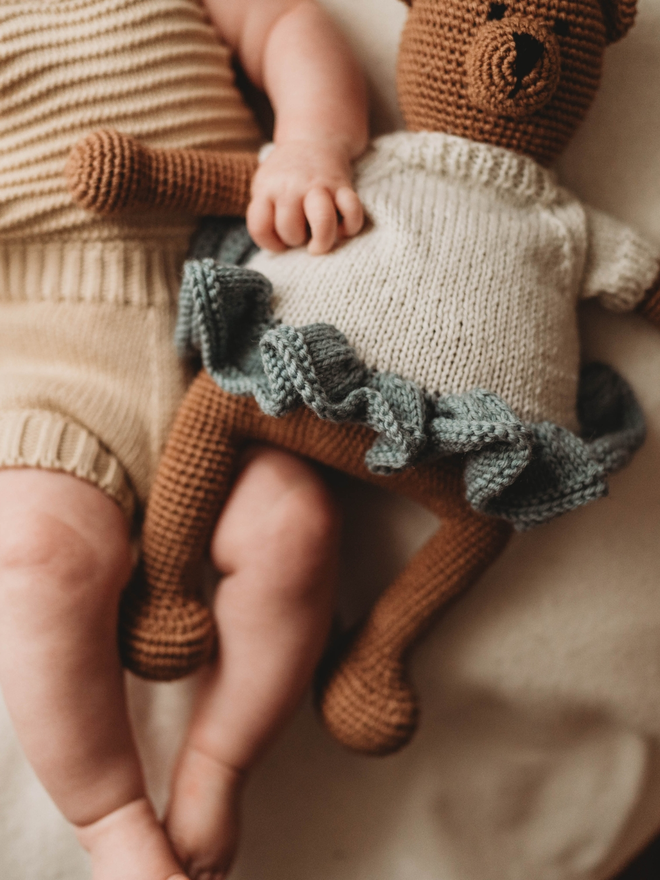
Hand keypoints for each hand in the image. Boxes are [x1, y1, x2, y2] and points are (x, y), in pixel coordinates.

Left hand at [246, 139, 363, 254]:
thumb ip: (264, 213)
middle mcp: (292, 187)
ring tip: (319, 244)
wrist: (312, 140)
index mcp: (267, 189)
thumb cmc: (285, 177)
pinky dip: (350, 226)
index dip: (270, 243)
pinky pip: (352, 211)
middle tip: (300, 233)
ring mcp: (319, 186)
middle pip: (290, 229)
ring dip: (322, 240)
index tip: (279, 242)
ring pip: (322, 221)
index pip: (260, 227)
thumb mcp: (264, 187)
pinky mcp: (343, 186)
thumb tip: (279, 248)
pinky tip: (342, 229)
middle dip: (295, 240)